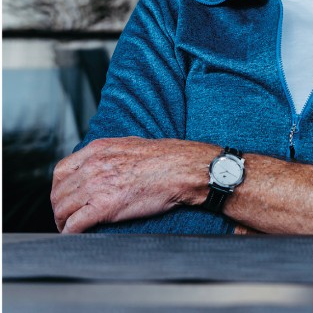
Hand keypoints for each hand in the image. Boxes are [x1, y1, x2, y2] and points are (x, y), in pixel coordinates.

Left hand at [51, 137, 216, 232]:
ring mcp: (96, 187)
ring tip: (68, 228)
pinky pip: (75, 223)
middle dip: (59, 207)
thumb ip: (111, 153)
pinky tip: (75, 235)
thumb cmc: (168, 158)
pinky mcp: (104, 207)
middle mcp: (93, 166)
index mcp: (98, 150)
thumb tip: (105, 163)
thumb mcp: (132, 144)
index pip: (61, 170)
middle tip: (65, 217)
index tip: (65, 196)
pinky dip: (70, 232)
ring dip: (62, 221)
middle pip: (59, 192)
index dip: (59, 187)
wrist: (184, 169)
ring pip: (62, 208)